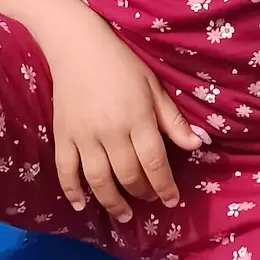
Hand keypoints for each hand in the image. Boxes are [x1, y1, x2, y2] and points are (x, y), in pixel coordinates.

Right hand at [47, 12, 201, 221]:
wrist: (76, 44)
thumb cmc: (120, 63)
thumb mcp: (153, 86)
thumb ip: (172, 119)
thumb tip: (197, 145)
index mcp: (137, 118)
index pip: (155, 161)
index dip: (165, 185)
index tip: (172, 200)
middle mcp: (110, 131)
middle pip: (128, 174)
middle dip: (142, 192)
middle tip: (150, 199)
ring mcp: (83, 136)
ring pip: (99, 180)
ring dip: (113, 202)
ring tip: (123, 215)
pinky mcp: (63, 136)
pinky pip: (65, 170)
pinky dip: (72, 191)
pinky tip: (81, 207)